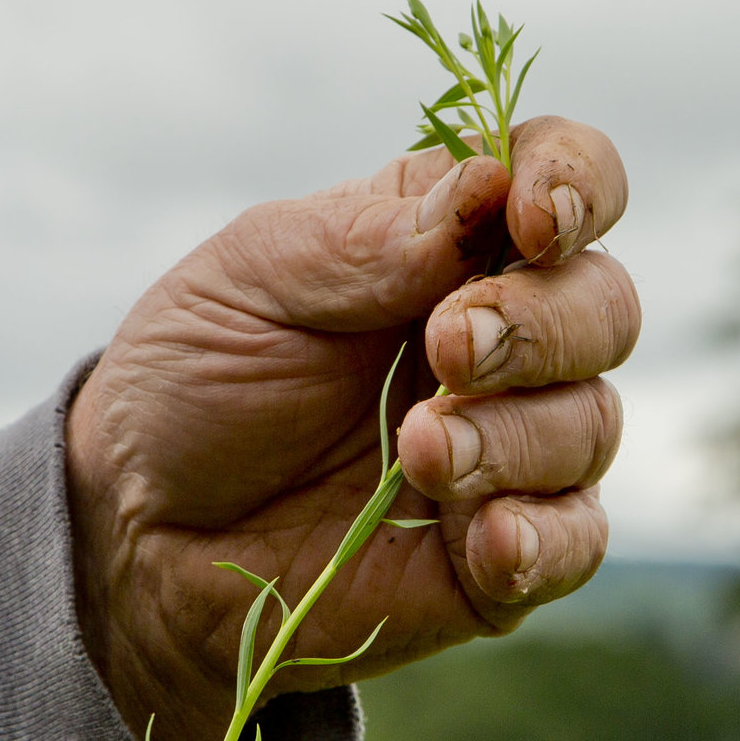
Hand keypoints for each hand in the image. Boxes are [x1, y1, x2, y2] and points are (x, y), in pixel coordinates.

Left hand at [67, 117, 638, 740]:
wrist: (135, 532)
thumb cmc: (192, 382)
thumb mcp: (250, 281)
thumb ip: (369, 238)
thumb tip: (489, 186)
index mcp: (449, 243)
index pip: (569, 181)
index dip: (576, 186)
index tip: (531, 219)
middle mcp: (504, 341)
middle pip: (604, 306)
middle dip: (541, 323)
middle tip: (445, 346)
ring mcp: (509, 452)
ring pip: (590, 426)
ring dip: (514, 435)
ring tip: (417, 451)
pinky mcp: (497, 559)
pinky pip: (575, 544)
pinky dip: (543, 538)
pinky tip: (484, 539)